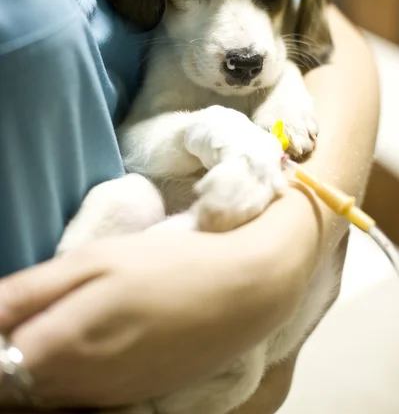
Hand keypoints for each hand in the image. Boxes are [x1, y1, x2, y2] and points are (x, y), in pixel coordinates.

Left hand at [0, 187, 340, 410]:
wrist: (243, 294)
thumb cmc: (169, 265)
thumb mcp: (96, 258)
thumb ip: (32, 290)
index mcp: (62, 343)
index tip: (9, 310)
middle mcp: (77, 384)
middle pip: (13, 386)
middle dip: (8, 352)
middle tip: (27, 311)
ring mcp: (105, 398)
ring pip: (43, 394)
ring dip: (33, 366)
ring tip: (54, 322)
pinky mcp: (129, 399)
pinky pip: (75, 398)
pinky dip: (64, 376)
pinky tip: (84, 343)